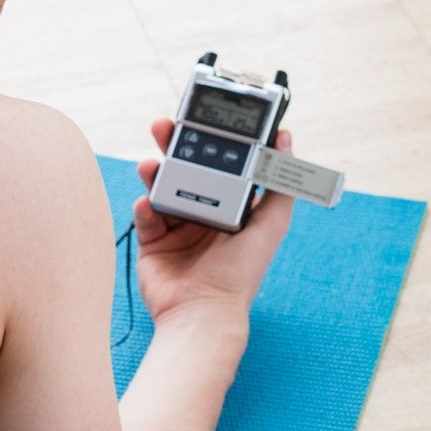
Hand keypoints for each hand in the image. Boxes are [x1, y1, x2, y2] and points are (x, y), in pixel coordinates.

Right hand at [130, 117, 292, 323]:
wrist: (202, 311)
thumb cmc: (240, 273)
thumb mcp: (271, 224)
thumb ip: (280, 182)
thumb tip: (286, 139)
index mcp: (232, 207)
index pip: (221, 164)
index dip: (212, 141)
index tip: (204, 118)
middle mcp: (205, 213)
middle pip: (187, 169)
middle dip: (175, 146)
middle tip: (165, 126)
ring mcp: (177, 227)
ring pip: (162, 187)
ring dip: (154, 172)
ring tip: (150, 164)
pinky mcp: (153, 242)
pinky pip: (145, 215)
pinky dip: (145, 207)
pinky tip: (148, 204)